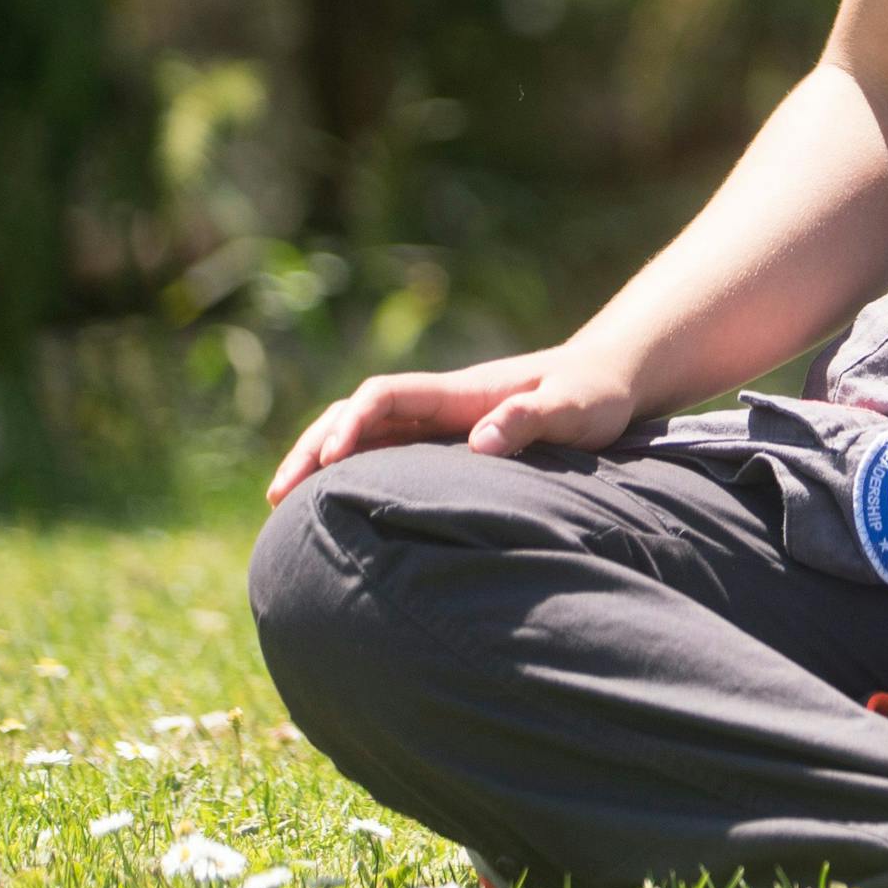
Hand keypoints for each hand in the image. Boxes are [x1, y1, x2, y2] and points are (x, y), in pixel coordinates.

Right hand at [262, 348, 639, 504]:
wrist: (610, 381)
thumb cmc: (594, 395)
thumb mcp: (574, 408)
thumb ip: (531, 419)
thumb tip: (479, 443)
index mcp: (459, 392)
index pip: (385, 396)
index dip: (352, 422)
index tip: (333, 459)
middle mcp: (439, 404)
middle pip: (356, 414)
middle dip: (313, 447)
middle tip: (277, 494)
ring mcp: (439, 422)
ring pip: (364, 434)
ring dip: (321, 460)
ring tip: (282, 503)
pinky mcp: (447, 444)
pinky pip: (387, 453)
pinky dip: (353, 473)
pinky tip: (333, 506)